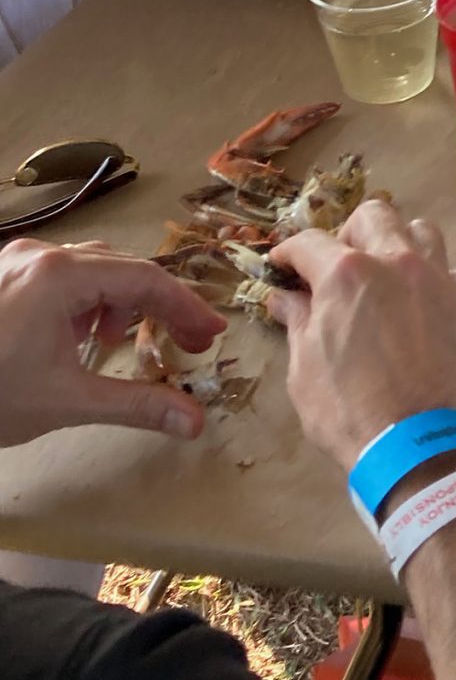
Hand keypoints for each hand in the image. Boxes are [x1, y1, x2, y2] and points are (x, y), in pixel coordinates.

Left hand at [0, 240, 222, 447]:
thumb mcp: (68, 401)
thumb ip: (138, 405)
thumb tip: (195, 423)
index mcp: (60, 276)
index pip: (144, 280)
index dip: (185, 307)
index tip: (212, 335)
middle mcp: (41, 255)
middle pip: (122, 268)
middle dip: (158, 305)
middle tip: (187, 343)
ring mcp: (16, 262)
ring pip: (92, 268)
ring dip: (120, 301)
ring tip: (122, 343)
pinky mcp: (2, 275)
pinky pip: (62, 275)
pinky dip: (86, 300)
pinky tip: (81, 336)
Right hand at [266, 196, 455, 472]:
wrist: (414, 443)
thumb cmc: (347, 410)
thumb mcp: (305, 369)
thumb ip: (298, 322)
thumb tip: (285, 298)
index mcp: (345, 275)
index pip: (310, 243)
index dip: (290, 253)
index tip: (283, 265)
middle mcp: (395, 262)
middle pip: (373, 216)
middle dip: (349, 233)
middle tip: (338, 266)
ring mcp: (437, 278)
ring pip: (422, 231)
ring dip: (400, 244)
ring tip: (387, 274)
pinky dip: (442, 279)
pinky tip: (429, 301)